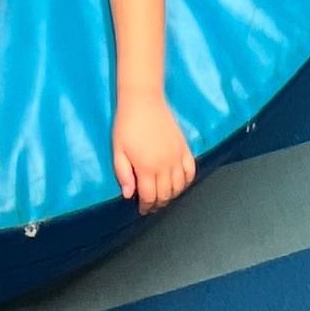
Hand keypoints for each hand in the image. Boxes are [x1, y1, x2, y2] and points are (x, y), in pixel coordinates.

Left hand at [112, 91, 196, 215]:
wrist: (144, 100)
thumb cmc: (126, 124)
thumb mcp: (118, 149)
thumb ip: (123, 173)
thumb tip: (129, 195)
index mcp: (147, 168)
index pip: (150, 196)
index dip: (146, 206)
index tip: (142, 209)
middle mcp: (165, 165)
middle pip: (166, 194)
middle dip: (159, 203)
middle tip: (152, 205)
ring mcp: (177, 157)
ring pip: (180, 185)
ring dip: (172, 195)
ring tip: (164, 196)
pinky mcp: (185, 147)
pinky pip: (191, 170)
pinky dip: (187, 181)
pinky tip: (180, 183)